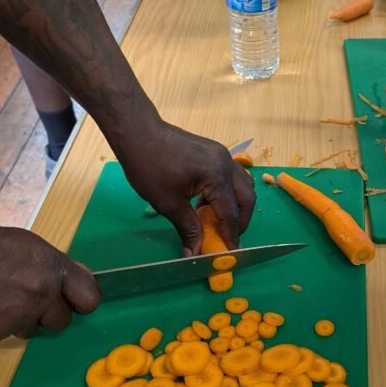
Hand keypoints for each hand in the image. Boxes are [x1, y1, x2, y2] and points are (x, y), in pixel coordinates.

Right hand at [0, 225, 100, 341]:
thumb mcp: (24, 244)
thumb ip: (53, 264)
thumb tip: (76, 278)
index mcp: (52, 267)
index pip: (90, 296)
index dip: (83, 302)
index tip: (75, 303)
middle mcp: (42, 293)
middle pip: (62, 320)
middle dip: (48, 314)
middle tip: (29, 301)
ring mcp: (20, 316)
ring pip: (32, 329)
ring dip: (21, 320)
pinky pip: (6, 335)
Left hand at [115, 120, 255, 252]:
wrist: (138, 133)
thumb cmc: (149, 167)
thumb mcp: (168, 203)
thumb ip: (188, 229)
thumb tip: (193, 254)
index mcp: (217, 176)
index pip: (231, 213)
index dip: (230, 235)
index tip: (229, 253)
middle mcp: (226, 164)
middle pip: (247, 198)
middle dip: (240, 220)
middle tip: (226, 237)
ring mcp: (222, 155)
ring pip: (242, 185)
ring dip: (236, 205)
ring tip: (217, 221)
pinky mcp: (215, 152)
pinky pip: (231, 176)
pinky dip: (226, 193)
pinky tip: (207, 203)